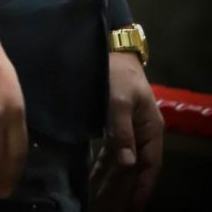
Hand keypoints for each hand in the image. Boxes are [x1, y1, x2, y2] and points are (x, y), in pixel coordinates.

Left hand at [89, 53, 163, 210]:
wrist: (111, 50)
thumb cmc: (117, 74)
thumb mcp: (118, 101)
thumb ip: (122, 131)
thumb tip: (127, 162)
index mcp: (151, 129)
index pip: (150, 165)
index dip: (144, 186)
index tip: (136, 206)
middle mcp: (143, 132)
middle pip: (136, 168)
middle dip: (125, 189)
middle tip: (111, 209)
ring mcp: (130, 129)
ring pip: (124, 162)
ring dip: (114, 181)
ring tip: (101, 201)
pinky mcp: (117, 124)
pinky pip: (113, 151)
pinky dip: (105, 166)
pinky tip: (96, 178)